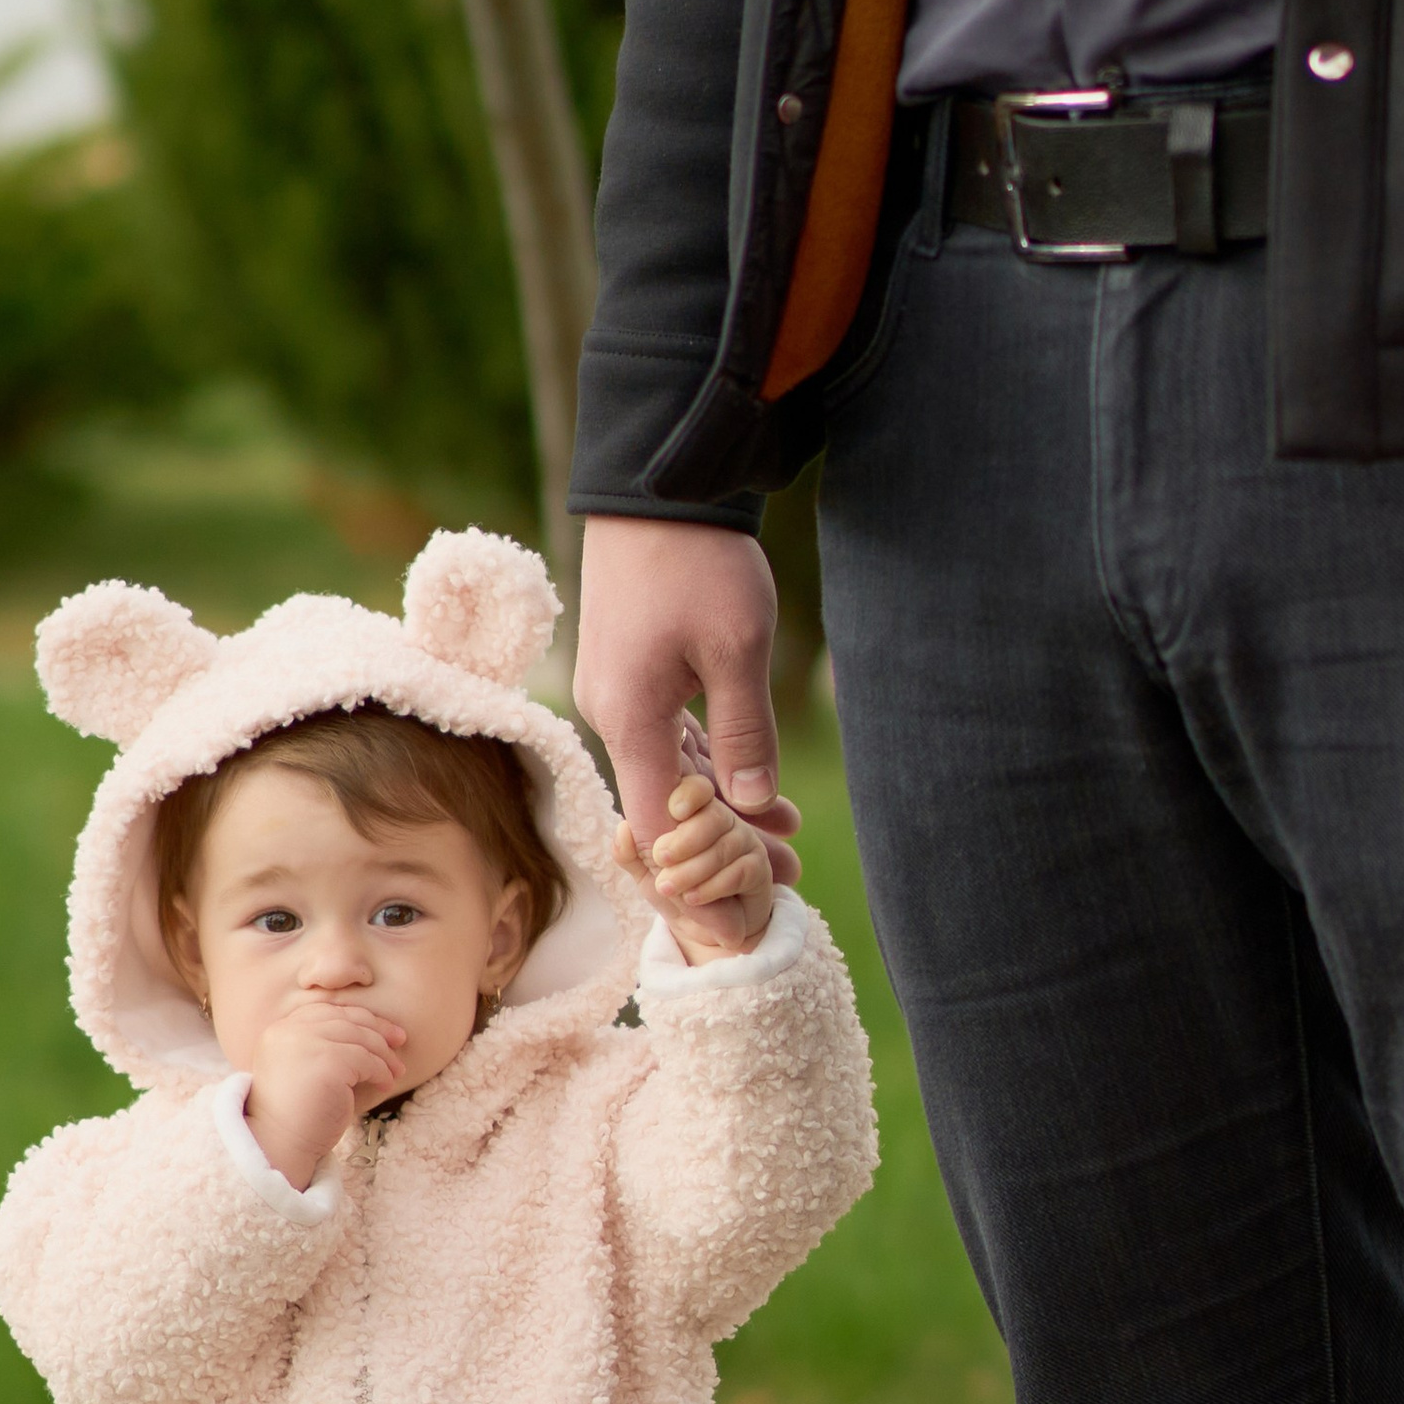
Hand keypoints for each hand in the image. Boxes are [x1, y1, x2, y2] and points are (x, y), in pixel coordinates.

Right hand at [244, 995, 404, 1190]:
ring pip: (359, 1036)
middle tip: (400, 1040)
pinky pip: (365, 1059)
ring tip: (396, 1071)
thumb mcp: (303, 1071)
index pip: (326, 1011)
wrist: (279, 1146)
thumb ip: (321, 1048)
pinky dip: (380, 1070)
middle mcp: (289, 1031)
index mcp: (280, 1031)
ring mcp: (306, 1043)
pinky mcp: (327, 1060)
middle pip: (345, 1018)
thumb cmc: (296, 1116)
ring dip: (383, 1054)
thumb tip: (369, 1036)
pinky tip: (385, 1084)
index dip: (357, 1017)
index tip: (380, 1030)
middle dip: (377, 1028)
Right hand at [577, 515, 792, 866]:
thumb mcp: (738, 647)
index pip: (658, 828)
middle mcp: (612, 715)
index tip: (735, 919)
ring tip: (788, 836)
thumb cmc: (699, 560)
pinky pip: (670, 740)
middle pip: (668, 807)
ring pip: (672, 773)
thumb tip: (756, 807)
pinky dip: (710, 767)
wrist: (658, 484)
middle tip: (791, 877)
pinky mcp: (633, 674)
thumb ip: (746, 733)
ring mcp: (619, 695)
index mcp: (630, 718)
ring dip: (725, 807)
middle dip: (727, 846)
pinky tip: (754, 787)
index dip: (696, 878)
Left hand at [617, 769, 778, 961]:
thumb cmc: (675, 893)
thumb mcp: (646, 876)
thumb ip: (632, 854)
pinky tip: (694, 898)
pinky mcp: (759, 869)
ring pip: (724, 846)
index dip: (689, 794)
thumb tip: (623, 830)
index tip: (673, 811)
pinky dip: (712, 887)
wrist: (700, 934)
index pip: (697, 788)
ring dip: (692, 870)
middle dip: (685, 839)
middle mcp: (722, 821)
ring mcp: (744, 842)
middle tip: (661, 859)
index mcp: (694, 813)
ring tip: (669, 887)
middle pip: (713, 814)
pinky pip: (740, 871)